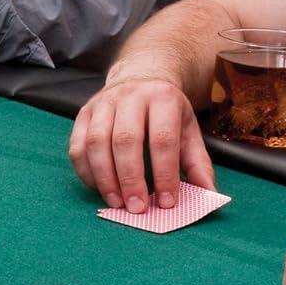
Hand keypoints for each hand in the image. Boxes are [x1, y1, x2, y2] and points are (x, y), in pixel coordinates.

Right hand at [68, 76, 213, 212]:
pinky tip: (99, 188)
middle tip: (137, 207)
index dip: (164, 174)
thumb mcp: (188, 130)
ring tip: (116, 202)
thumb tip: (208, 195)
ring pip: (96, 142)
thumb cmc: (165, 112)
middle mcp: (130, 96)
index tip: (166, 202)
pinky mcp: (83, 113)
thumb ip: (197, 163)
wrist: (140, 77)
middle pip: (125, 140)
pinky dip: (86, 171)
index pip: (162, 139)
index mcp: (163, 98)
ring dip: (105, 177)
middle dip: (130, 178)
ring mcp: (102, 103)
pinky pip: (77, 146)